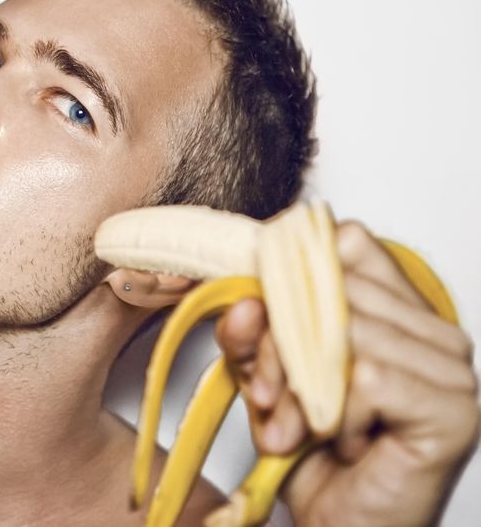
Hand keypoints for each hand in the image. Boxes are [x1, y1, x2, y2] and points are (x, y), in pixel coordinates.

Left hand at [216, 221, 479, 525]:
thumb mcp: (265, 378)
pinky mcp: (453, 407)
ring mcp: (450, 367)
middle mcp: (432, 329)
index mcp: (395, 309)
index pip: (342, 241)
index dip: (288, 276)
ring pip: (345, 332)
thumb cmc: (311, 453)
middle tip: (269, 400)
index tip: (257, 315)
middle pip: (333, 288)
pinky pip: (368, 377)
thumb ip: (249, 335)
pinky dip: (338, 416)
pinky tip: (344, 443)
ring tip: (298, 431)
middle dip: (279, 349)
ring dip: (302, 392)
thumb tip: (242, 303)